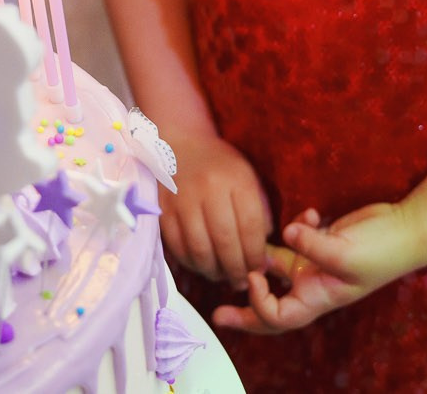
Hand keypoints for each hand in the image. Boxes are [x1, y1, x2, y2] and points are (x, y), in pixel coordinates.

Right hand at [160, 128, 271, 284]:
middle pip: (225, 241)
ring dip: (213, 271)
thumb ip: (260, 213)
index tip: (259, 269)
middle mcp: (208, 188)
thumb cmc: (220, 165)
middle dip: (236, 268)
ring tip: (222, 277)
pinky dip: (190, 263)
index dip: (256, 254)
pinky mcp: (163, 209)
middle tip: (242, 281)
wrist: (180, 145)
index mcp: (236, 179)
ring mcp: (182, 199)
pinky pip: (177, 246)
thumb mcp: (247, 178)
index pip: (250, 226)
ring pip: (199, 248)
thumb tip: (263, 255)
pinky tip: (201, 266)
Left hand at [212, 202, 418, 334]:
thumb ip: (312, 244)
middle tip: (218, 313)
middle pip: (271, 306)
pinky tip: (308, 213)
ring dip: (263, 254)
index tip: (252, 275)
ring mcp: (315, 264)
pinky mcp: (320, 242)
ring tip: (249, 241)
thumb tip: (285, 233)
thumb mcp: (345, 251)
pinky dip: (296, 226)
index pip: (278, 316)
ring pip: (278, 266)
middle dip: (244, 312)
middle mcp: (313, 285)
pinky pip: (296, 239)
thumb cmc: (381, 250)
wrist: (405, 229)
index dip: (258, 303)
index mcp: (318, 298)